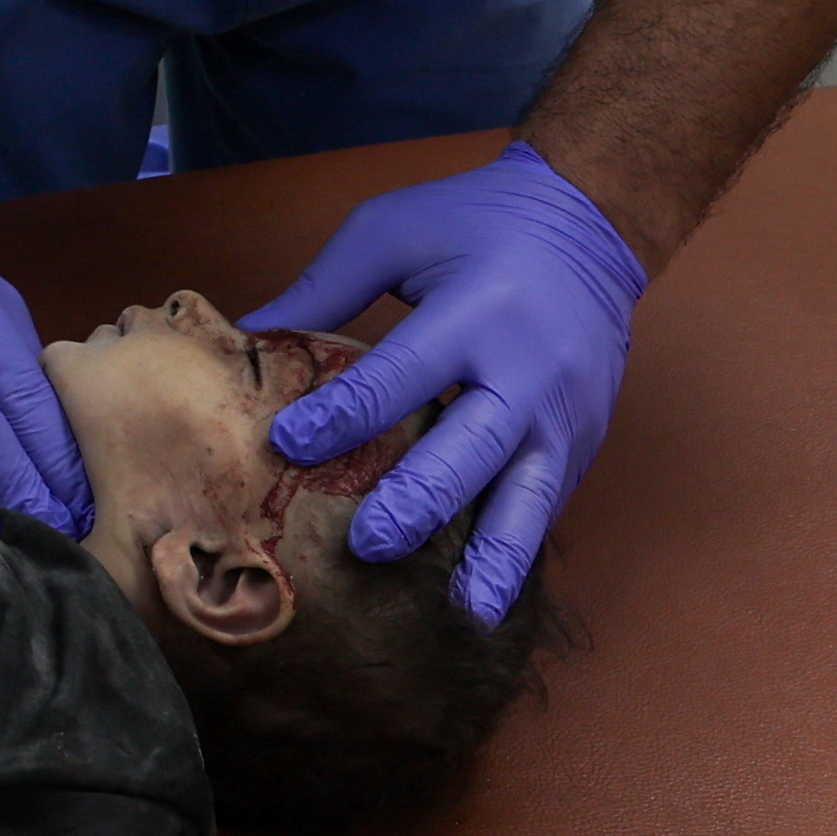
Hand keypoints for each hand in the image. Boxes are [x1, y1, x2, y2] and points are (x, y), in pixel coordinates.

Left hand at [246, 142, 646, 622]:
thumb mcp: (394, 230)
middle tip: (369, 546)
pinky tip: (488, 593)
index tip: (286, 444)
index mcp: (475, 310)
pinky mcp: (584, 438)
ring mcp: (565, 411)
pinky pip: (547, 501)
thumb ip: (325, 285)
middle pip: (471, 446)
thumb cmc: (474, 223)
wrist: (588, 224)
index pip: (400, 373)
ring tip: (468, 612)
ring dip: (495, 556)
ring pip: (529, 494)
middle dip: (420, 501)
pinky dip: (519, 548)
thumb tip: (247, 334)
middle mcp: (527, 368)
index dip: (343, 414)